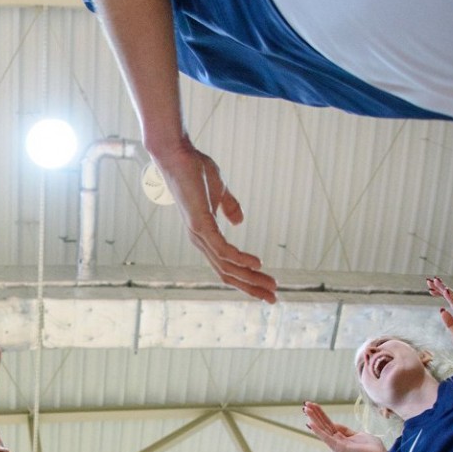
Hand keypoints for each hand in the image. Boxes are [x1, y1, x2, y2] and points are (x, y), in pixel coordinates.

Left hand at [151, 138, 275, 301]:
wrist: (178, 154)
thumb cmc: (196, 169)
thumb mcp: (219, 190)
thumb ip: (229, 207)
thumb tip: (239, 221)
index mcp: (205, 235)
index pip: (227, 265)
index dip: (247, 278)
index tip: (268, 287)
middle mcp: (200, 240)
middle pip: (227, 273)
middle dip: (251, 287)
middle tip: (274, 298)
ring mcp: (199, 234)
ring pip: (227, 266)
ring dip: (251, 277)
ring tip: (271, 284)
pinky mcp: (200, 224)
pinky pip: (222, 249)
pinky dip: (240, 259)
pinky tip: (257, 264)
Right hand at [303, 402, 386, 451]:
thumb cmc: (371, 448)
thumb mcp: (357, 435)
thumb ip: (346, 431)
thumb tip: (334, 424)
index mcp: (340, 439)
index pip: (328, 424)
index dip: (320, 414)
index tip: (313, 405)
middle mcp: (335, 443)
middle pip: (323, 425)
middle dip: (314, 414)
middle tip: (305, 404)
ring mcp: (336, 446)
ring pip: (323, 430)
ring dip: (313, 419)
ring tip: (305, 409)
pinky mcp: (339, 448)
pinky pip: (326, 437)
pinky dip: (318, 430)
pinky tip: (310, 423)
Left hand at [428, 278, 452, 372]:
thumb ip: (450, 323)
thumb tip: (442, 310)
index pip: (449, 301)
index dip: (440, 293)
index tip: (429, 288)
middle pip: (452, 297)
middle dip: (440, 288)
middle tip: (429, 280)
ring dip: (445, 290)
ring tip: (436, 281)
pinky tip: (446, 292)